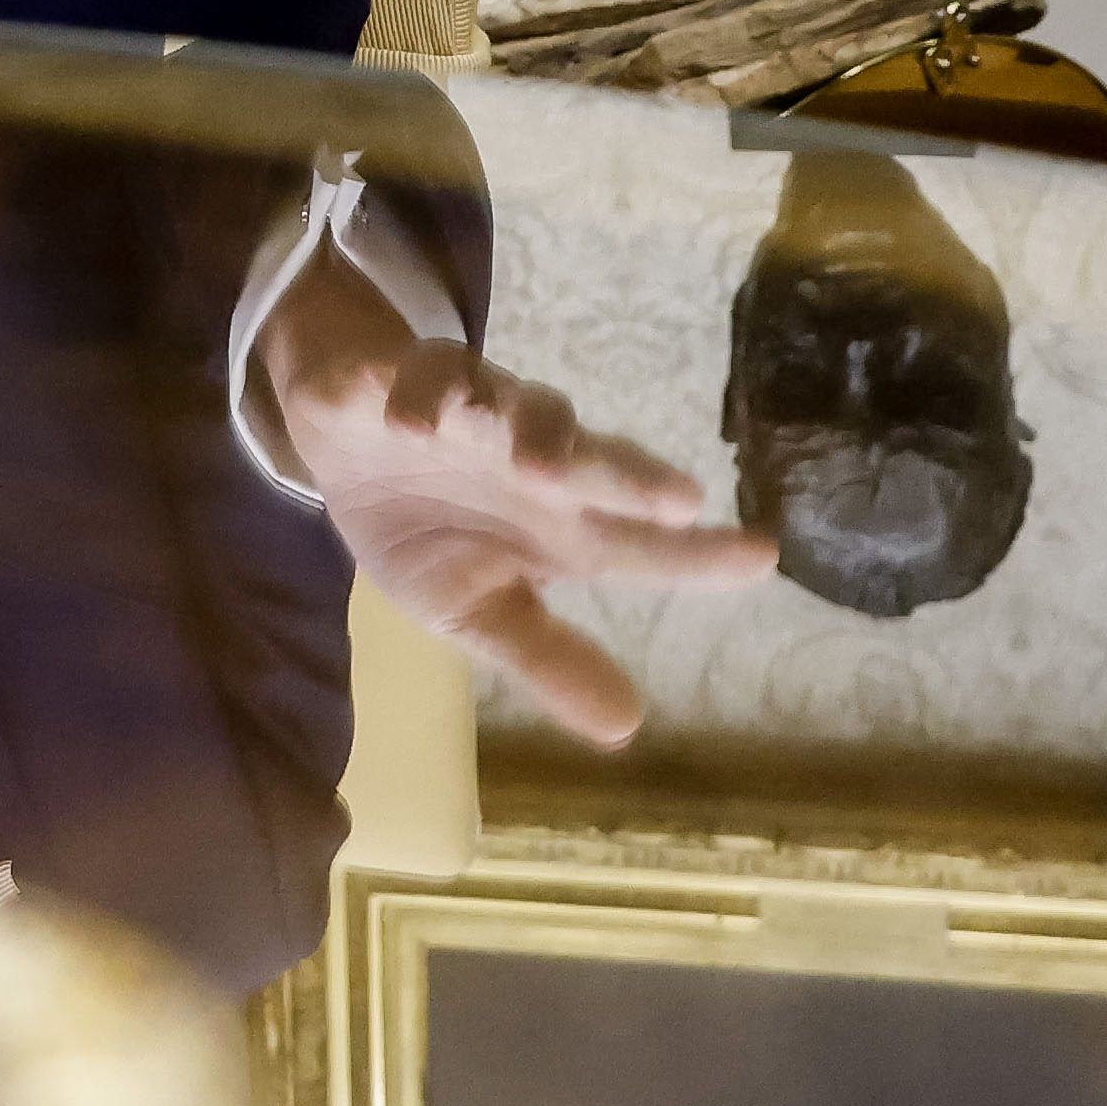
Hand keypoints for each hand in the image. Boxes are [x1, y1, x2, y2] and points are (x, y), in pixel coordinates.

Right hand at [257, 253, 770, 746]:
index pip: (640, 543)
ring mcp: (474, 412)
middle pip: (591, 464)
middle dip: (628, 477)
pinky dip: (421, 393)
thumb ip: (545, 656)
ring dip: (530, 430)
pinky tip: (414, 423)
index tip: (763, 557)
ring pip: (516, 405)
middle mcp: (531, 459)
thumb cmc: (427, 527)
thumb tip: (627, 730)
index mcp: (559, 524)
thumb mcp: (475, 607)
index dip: (699, 553)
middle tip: (677, 499)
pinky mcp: (407, 377)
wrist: (342, 443)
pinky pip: (420, 375)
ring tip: (534, 466)